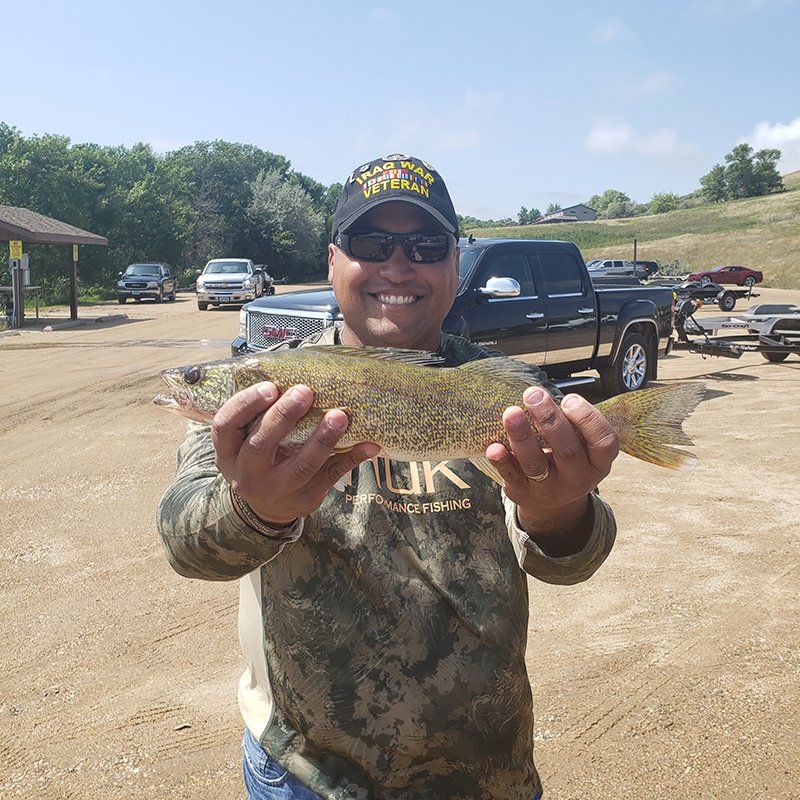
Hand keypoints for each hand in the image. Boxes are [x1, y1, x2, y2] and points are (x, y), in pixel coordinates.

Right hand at [212, 382, 379, 526]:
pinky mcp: (306, 497)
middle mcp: (248, 474)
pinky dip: (352, 458)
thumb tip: (295, 370)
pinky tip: (369, 444)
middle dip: (283, 417)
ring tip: (339, 416)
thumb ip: (260, 414)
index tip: (270, 387)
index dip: (245, 404)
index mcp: (228, 452)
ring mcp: (277, 489)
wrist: (268, 508)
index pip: (225, 425)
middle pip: (261, 445)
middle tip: (305, 392)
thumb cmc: (259, 460)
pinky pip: (331, 476)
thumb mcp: (246, 442)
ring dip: (322, 439)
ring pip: (301, 465)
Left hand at [486, 387, 618, 547]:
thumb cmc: (568, 460)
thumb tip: (543, 394)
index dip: (588, 419)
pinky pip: (512, 476)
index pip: (604, 442)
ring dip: (522, 436)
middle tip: (533, 395)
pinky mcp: (524, 492)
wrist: (552, 503)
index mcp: (598, 462)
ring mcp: (550, 488)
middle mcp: (577, 478)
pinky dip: (502, 460)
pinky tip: (494, 446)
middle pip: (567, 450)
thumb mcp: (583, 447)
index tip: (569, 399)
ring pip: (536, 463)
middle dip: (549, 419)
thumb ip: (572, 424)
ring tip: (511, 413)